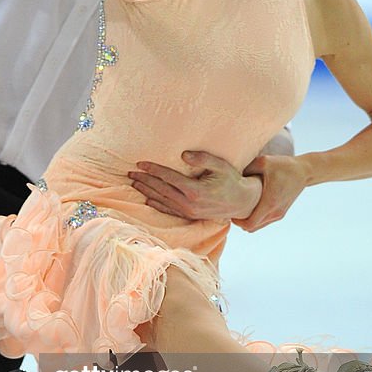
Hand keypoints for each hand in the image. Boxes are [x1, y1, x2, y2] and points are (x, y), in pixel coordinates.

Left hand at [128, 151, 261, 221]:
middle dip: (144, 180)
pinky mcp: (189, 216)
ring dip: (146, 191)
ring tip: (134, 183)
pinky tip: (146, 199)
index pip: (168, 178)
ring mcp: (188, 212)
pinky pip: (168, 210)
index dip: (153, 170)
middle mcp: (189, 204)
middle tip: (130, 172)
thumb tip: (183, 155)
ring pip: (162, 200)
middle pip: (161, 190)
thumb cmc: (231, 180)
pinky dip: (156, 204)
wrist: (242, 202)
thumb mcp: (220, 165)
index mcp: (195, 190)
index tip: (140, 163)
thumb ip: (202, 158)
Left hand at [234, 154, 308, 231]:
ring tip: (240, 209)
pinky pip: (264, 222)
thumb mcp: (263, 162)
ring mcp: (278, 214)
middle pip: (251, 228)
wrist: (304, 171)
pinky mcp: (281, 213)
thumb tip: (231, 174)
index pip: (249, 224)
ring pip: (257, 226)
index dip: (237, 222)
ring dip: (248, 221)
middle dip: (239, 222)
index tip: (230, 212)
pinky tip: (250, 207)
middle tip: (232, 210)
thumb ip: (247, 168)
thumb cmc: (283, 166)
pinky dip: (255, 219)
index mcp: (269, 202)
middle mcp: (275, 212)